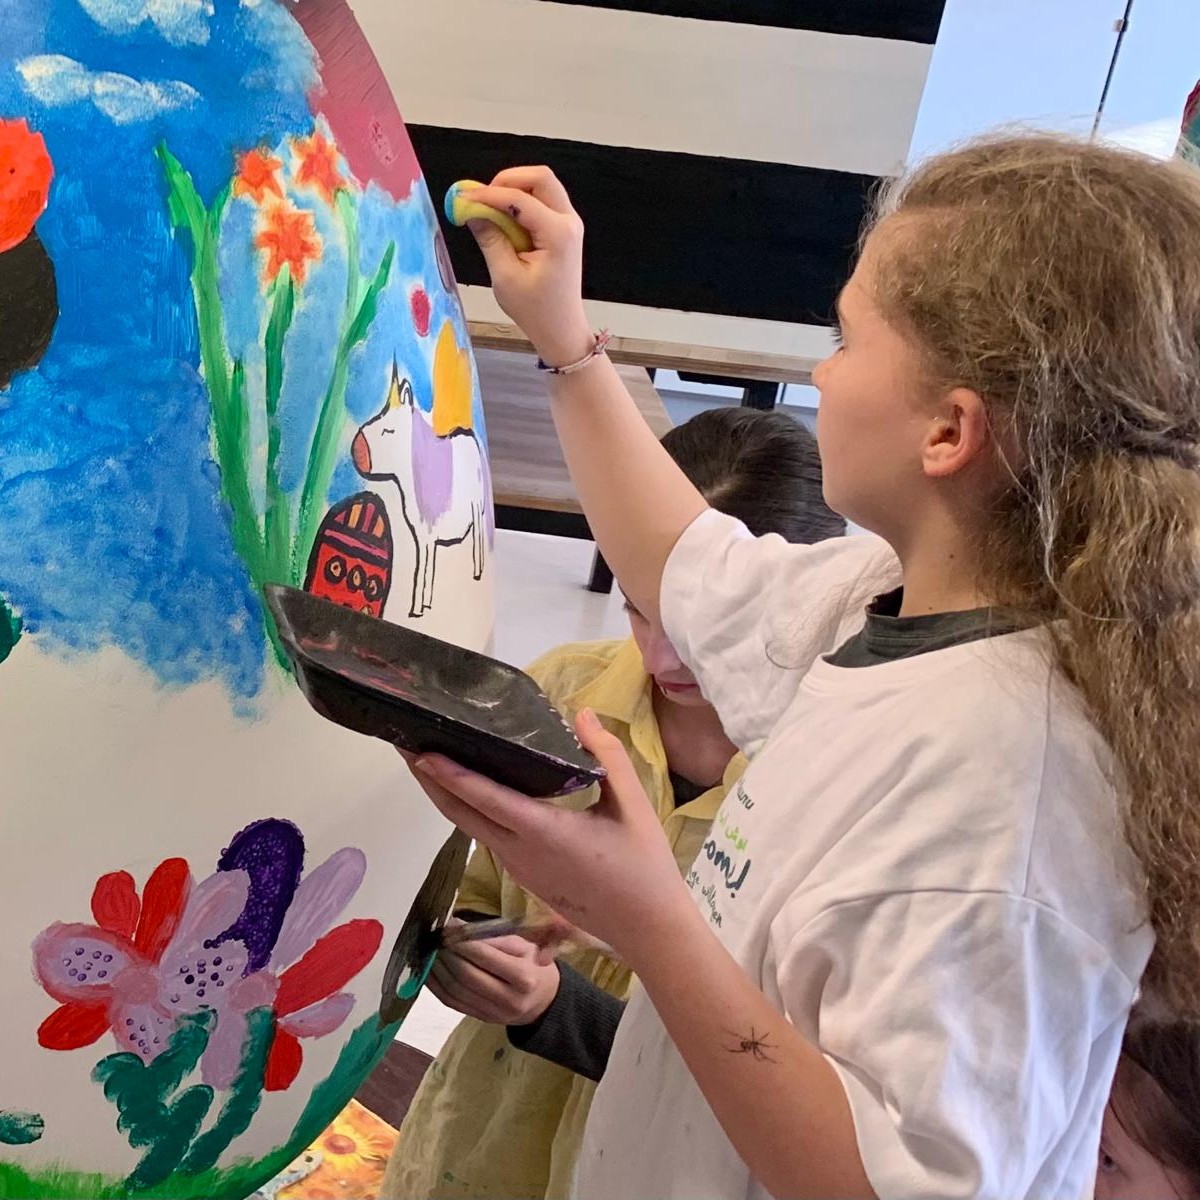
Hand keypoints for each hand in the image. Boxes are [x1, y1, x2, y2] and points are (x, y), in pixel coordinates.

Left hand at [406, 711, 693, 965]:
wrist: (647, 927)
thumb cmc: (642, 864)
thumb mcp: (632, 803)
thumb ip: (606, 755)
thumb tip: (581, 714)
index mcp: (542, 832)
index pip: (483, 798)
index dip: (448, 773)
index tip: (420, 751)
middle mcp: (518, 852)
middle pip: (460, 813)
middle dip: (430, 780)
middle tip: (407, 744)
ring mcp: (517, 868)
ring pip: (470, 827)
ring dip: (446, 795)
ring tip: (430, 759)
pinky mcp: (523, 875)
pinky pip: (487, 836)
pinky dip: (470, 810)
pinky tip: (472, 788)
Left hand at [427, 919, 561, 1025]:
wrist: (542, 1000)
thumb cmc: (532, 964)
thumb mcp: (524, 946)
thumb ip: (494, 938)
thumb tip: (458, 927)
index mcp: (524, 977)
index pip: (486, 957)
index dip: (463, 942)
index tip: (448, 927)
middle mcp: (509, 999)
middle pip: (468, 976)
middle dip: (447, 955)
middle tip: (434, 938)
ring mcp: (493, 1013)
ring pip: (456, 991)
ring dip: (437, 970)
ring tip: (428, 951)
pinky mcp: (480, 1018)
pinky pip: (451, 1003)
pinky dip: (436, 986)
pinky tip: (428, 970)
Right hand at [463, 167, 592, 366]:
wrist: (561, 328)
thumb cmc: (536, 310)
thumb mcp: (505, 276)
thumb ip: (489, 238)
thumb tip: (471, 210)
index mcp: (558, 234)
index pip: (520, 199)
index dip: (488, 195)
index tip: (463, 197)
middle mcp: (569, 222)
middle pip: (540, 177)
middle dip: (507, 180)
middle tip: (482, 198)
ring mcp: (569, 223)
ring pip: (542, 185)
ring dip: (514, 189)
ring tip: (491, 210)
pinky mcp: (563, 228)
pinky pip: (543, 201)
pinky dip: (521, 201)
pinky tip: (504, 219)